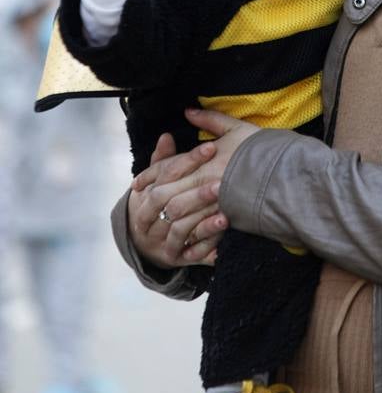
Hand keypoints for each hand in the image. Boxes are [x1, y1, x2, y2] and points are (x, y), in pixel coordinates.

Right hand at [128, 133, 228, 267]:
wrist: (142, 240)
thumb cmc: (155, 201)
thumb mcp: (157, 180)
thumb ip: (163, 159)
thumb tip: (166, 136)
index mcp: (147, 193)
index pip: (167, 173)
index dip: (190, 160)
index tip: (211, 147)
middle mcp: (151, 218)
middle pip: (174, 204)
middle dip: (199, 193)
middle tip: (223, 181)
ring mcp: (162, 239)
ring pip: (183, 229)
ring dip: (205, 220)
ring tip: (227, 210)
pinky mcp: (176, 257)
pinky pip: (193, 252)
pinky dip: (209, 243)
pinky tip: (224, 232)